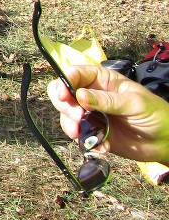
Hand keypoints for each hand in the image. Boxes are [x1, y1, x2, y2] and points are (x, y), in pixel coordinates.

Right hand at [47, 64, 168, 163]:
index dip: (65, 82)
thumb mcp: (134, 103)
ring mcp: (90, 114)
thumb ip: (107, 100)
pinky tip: (103, 146)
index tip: (64, 96)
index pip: (75, 74)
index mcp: (101, 80)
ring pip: (66, 115)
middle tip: (78, 118)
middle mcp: (91, 94)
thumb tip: (79, 96)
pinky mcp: (92, 132)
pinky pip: (78, 135)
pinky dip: (86, 142)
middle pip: (62, 93)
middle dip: (65, 106)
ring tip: (87, 136)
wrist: (165, 142)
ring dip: (71, 126)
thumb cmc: (155, 114)